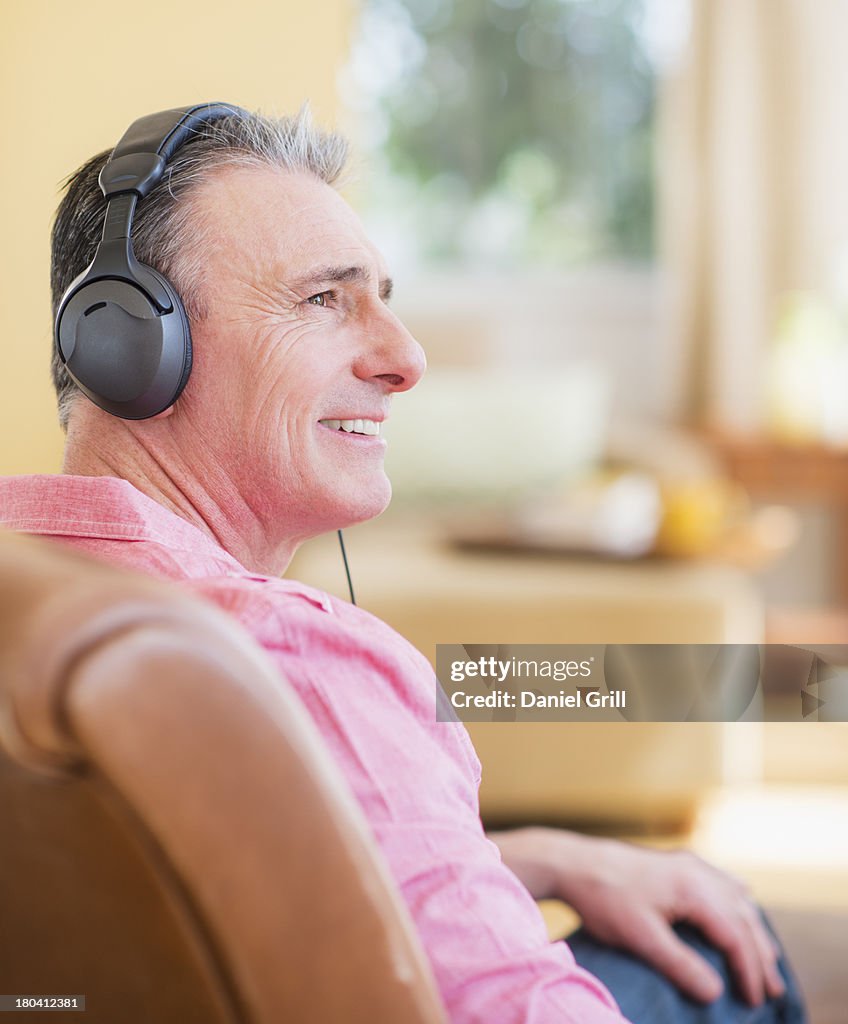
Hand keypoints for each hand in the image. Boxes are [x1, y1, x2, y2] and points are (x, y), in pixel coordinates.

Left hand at [489, 827, 784, 1006]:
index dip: (749, 970)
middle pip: (742, 916)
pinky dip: (736, 900)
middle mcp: (697, 871)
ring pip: (734, 897)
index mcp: (694, 887)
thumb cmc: (605, 899)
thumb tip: (716, 993)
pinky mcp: (675, 862)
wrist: (572, 861)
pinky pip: (719, 880)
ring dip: (752, 928)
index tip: (755, 1001)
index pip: (735, 935)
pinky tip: (743, 902)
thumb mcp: (642, 938)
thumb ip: (680, 966)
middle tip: (773, 989)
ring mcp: (687, 863)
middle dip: (760, 953)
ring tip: (767, 957)